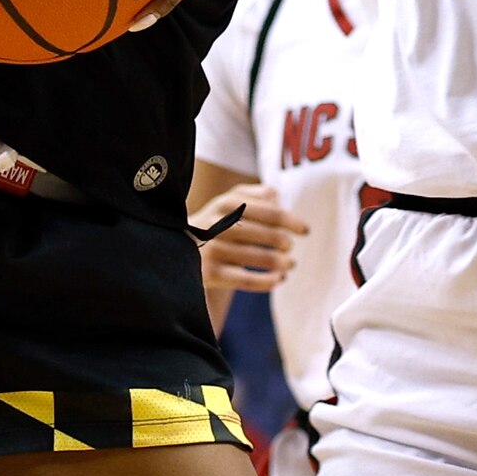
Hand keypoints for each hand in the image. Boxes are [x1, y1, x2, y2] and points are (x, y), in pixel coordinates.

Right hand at [196, 190, 311, 298]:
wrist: (171, 248)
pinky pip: (248, 280)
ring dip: (283, 263)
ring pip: (263, 258)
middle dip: (286, 243)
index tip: (305, 230)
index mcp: (227, 203)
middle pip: (270, 236)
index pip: (271, 213)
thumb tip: (277, 194)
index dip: (293, 222)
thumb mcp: (226, 203)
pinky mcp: (210, 274)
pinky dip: (269, 281)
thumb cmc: (211, 223)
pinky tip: (279, 279)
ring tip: (288, 264)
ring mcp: (213, 250)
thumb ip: (252, 195)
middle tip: (289, 248)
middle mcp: (219, 224)